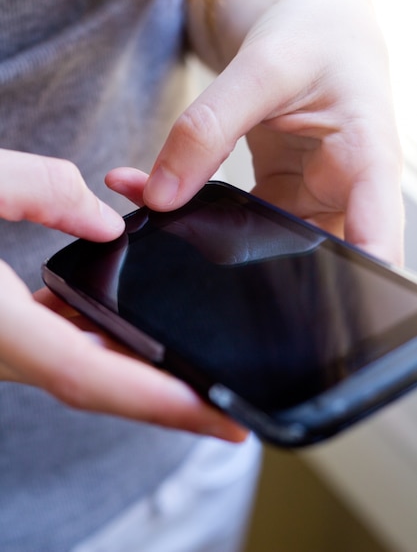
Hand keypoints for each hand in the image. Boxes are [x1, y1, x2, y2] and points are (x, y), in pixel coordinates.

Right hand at [0, 150, 244, 440]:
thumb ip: (39, 191)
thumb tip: (105, 225)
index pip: (89, 371)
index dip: (158, 398)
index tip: (219, 414)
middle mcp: (1, 347)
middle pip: (100, 384)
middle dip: (168, 403)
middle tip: (230, 408)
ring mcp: (1, 344)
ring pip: (84, 371)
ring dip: (141, 379)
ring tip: (198, 374)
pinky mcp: (2, 332)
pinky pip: (66, 350)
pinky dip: (106, 350)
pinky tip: (132, 332)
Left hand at [108, 0, 402, 264]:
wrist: (313, 29)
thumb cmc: (314, 36)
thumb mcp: (263, 68)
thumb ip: (210, 129)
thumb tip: (161, 196)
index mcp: (367, 160)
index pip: (375, 234)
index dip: (354, 276)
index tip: (321, 310)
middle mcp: (346, 193)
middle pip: (318, 257)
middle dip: (261, 277)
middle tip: (200, 278)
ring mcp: (312, 201)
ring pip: (270, 245)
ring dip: (214, 239)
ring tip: (155, 220)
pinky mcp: (282, 199)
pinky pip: (242, 221)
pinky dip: (200, 212)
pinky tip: (158, 197)